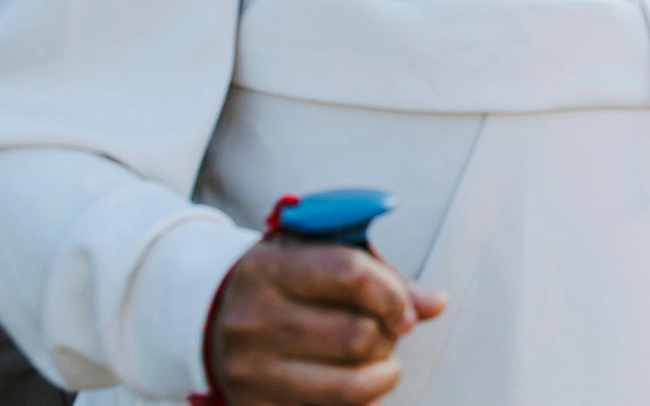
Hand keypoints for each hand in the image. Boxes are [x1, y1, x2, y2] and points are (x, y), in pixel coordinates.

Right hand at [209, 238, 447, 405]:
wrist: (213, 319)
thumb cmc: (286, 282)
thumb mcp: (320, 257)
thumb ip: (381, 276)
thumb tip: (435, 303)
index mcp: (268, 269)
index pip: (350, 274)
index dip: (392, 293)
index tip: (404, 310)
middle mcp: (252, 321)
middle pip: (357, 334)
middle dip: (388, 337)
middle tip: (388, 335)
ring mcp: (250, 371)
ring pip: (350, 385)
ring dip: (383, 376)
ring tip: (383, 365)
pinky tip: (359, 391)